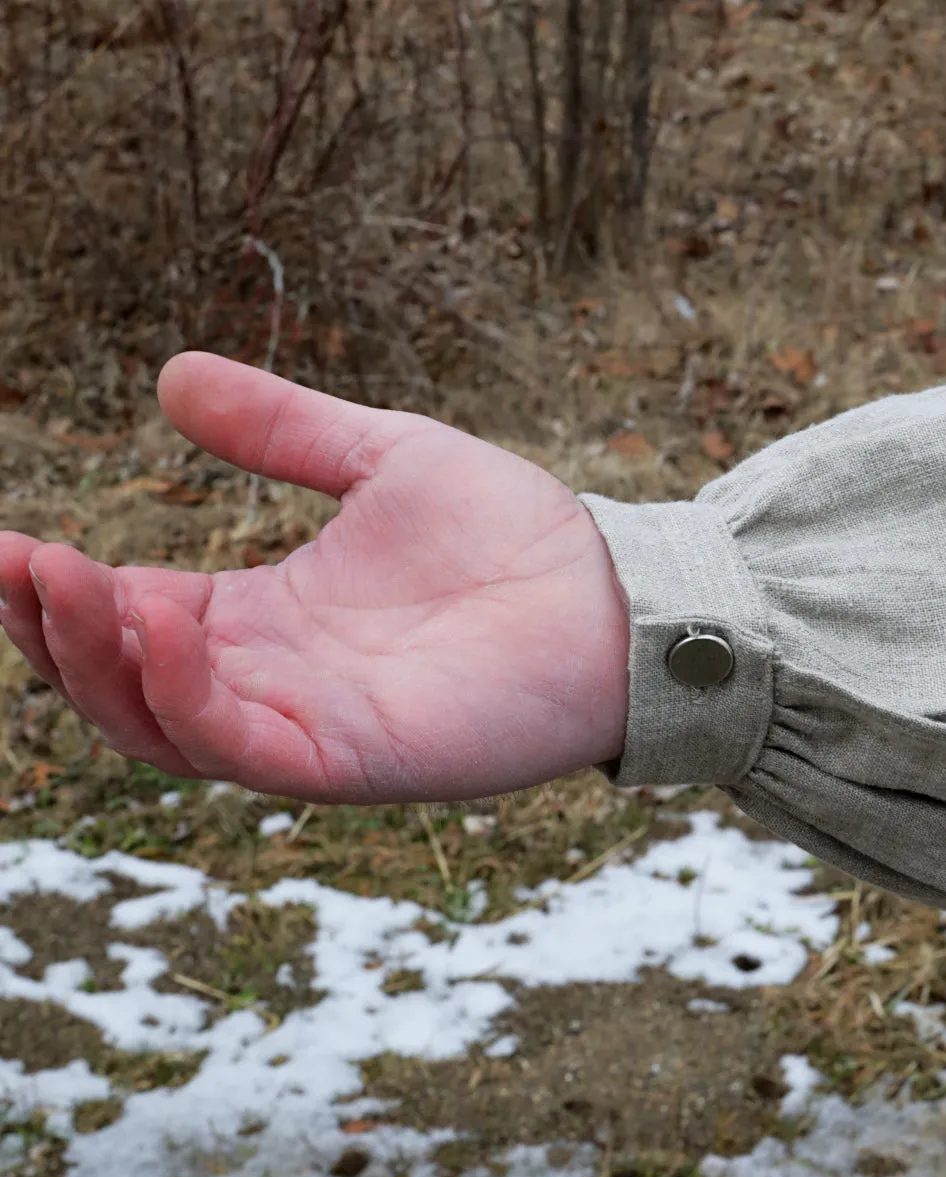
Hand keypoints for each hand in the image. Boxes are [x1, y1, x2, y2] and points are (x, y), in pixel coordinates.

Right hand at [0, 353, 629, 804]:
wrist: (610, 588)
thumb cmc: (512, 534)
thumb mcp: (379, 457)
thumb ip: (281, 429)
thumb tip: (173, 374)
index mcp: (270, 618)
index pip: (138, 618)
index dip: (63, 589)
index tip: (4, 539)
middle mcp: (277, 679)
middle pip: (129, 683)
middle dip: (53, 632)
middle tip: (8, 561)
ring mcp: (312, 726)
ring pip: (164, 724)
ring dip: (94, 663)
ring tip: (54, 580)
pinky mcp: (356, 759)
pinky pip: (243, 746)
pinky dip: (183, 693)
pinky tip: (154, 618)